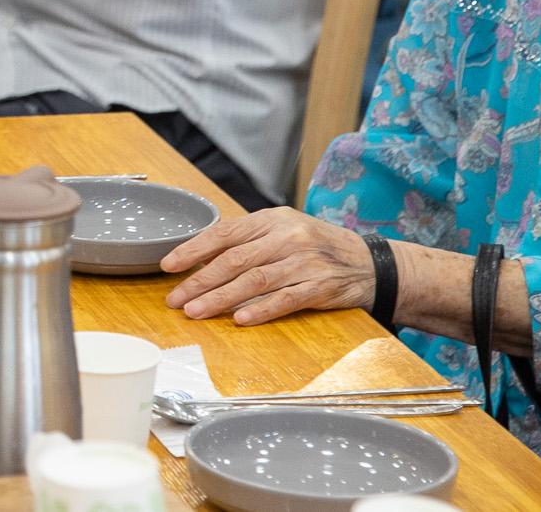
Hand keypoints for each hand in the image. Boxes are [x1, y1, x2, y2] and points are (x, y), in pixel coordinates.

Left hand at [162, 208, 375, 326]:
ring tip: (196, 312)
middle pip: (233, 260)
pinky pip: (285, 300)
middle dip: (199, 281)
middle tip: (175, 299)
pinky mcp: (321, 287)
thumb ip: (248, 241)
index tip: (168, 265)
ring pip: (254, 281)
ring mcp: (304, 262)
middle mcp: (286, 237)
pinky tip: (239, 319)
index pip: (224, 233)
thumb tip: (202, 258)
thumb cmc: (317, 247)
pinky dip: (260, 310)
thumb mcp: (283, 231)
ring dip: (220, 299)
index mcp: (272, 220)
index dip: (193, 250)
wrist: (372, 263)